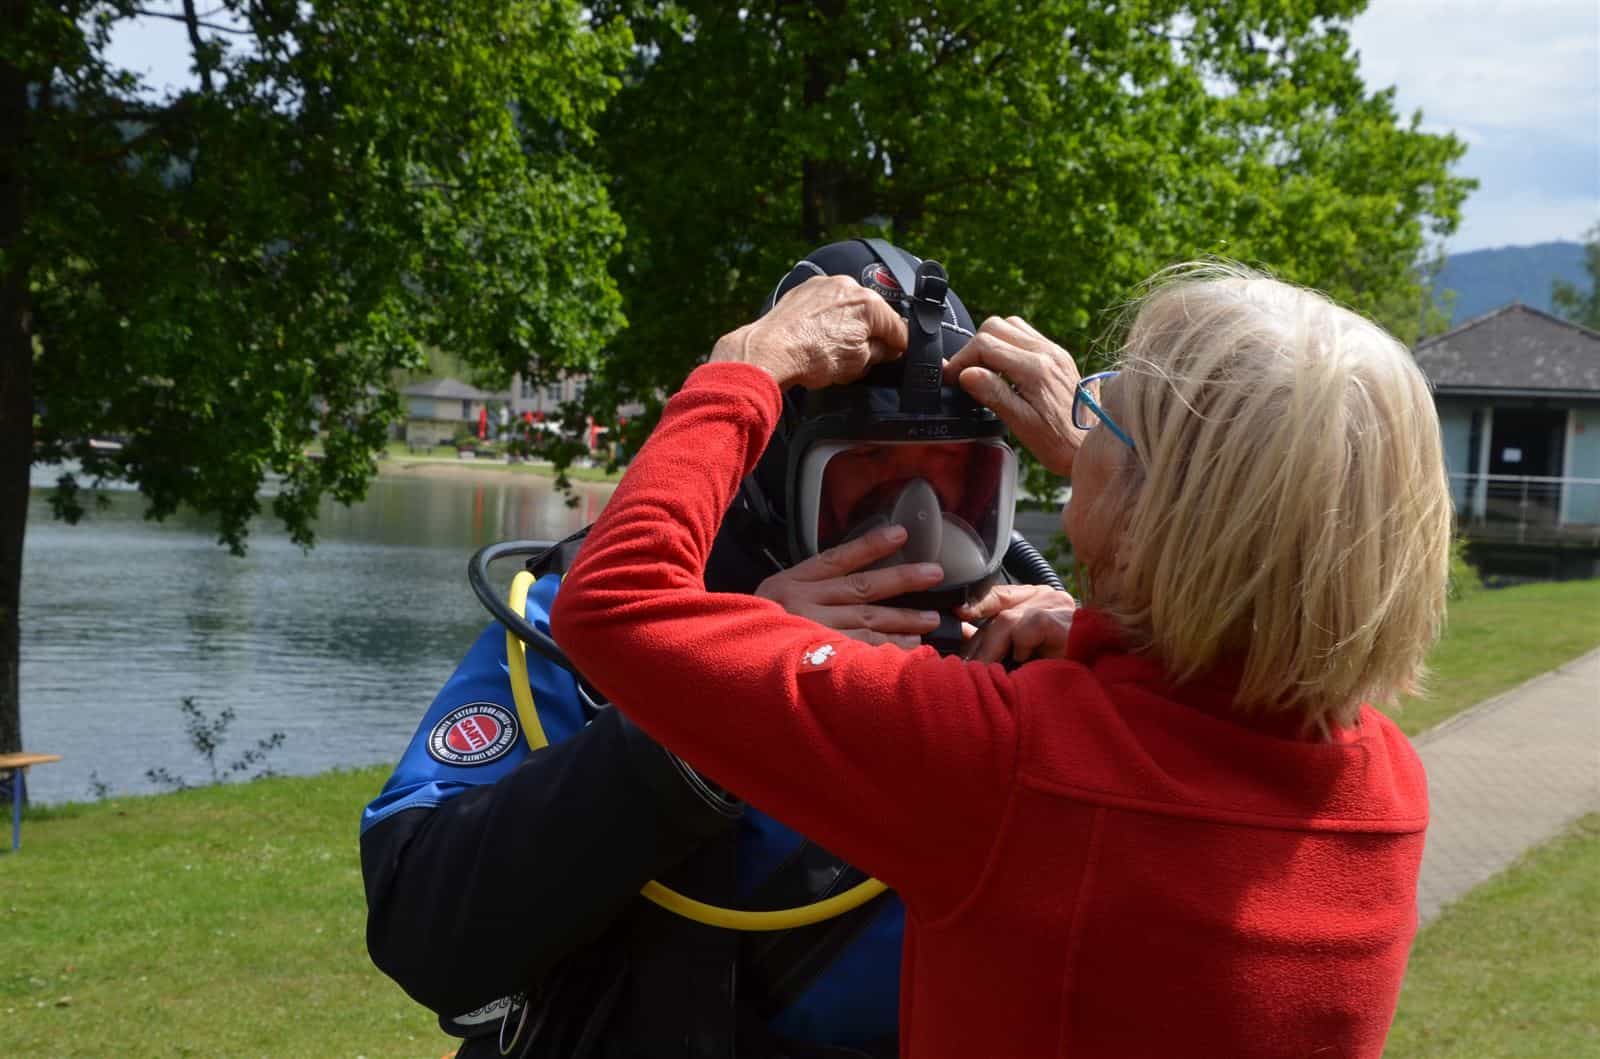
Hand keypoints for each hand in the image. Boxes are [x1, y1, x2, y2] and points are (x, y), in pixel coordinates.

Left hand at [711, 275, 907, 389]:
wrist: (769, 351)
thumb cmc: (810, 357)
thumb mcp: (858, 363)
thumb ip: (880, 352)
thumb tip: (887, 349)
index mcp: (869, 303)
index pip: (898, 328)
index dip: (898, 347)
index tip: (895, 357)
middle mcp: (848, 286)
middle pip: (872, 314)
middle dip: (870, 335)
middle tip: (860, 359)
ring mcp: (823, 285)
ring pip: (847, 308)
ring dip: (848, 326)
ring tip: (833, 351)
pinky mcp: (803, 290)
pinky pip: (825, 305)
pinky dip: (826, 320)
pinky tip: (817, 339)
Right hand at [756, 524, 945, 647]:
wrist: (730, 664)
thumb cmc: (756, 630)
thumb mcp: (773, 598)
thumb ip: (808, 589)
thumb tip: (855, 585)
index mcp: (792, 583)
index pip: (838, 558)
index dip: (871, 545)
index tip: (901, 533)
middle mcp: (804, 604)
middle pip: (862, 588)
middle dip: (902, 580)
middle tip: (933, 574)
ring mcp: (813, 633)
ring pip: (867, 622)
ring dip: (902, 621)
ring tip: (930, 620)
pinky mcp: (819, 660)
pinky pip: (861, 653)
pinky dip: (887, 651)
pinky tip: (910, 650)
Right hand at [942, 316, 1085, 475]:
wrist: (1093, 445)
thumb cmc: (1059, 442)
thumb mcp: (1021, 424)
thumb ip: (993, 394)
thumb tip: (966, 374)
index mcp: (1036, 369)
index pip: (985, 344)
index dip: (961, 359)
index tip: (952, 377)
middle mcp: (1047, 353)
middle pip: (995, 326)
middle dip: (973, 347)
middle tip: (965, 374)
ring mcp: (1054, 351)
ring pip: (1010, 325)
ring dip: (990, 342)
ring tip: (984, 370)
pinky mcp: (1057, 355)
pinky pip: (1025, 335)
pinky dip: (1007, 345)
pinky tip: (1004, 369)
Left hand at [957, 583, 1076, 663]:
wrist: (1110, 670)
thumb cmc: (1070, 665)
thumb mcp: (1031, 649)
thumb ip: (1002, 639)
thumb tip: (967, 637)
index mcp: (1039, 599)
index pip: (999, 594)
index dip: (977, 604)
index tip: (958, 615)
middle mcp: (1046, 596)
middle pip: (999, 612)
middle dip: (979, 642)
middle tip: (963, 667)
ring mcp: (1056, 605)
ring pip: (1007, 621)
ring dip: (991, 651)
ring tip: (982, 673)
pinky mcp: (1061, 620)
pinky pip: (1026, 630)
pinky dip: (1020, 649)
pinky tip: (1025, 664)